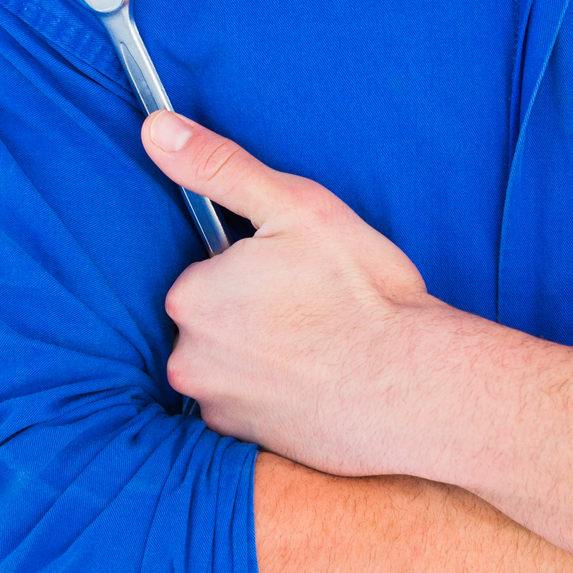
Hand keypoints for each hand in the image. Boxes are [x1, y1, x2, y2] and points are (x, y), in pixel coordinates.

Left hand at [142, 111, 437, 462]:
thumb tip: (156, 128)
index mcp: (193, 296)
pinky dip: (276, 398)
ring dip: (264, 359)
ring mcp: (217, 407)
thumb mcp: (297, 209)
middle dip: (253, 315)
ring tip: (323, 352)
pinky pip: (250, 408)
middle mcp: (189, 358)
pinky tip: (320, 387)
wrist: (416, 389)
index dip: (255, 271)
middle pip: (213, 322)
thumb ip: (221, 167)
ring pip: (231, 366)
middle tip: (316, 314)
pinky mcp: (247, 444)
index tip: (300, 279)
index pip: (207, 274)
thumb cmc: (363, 296)